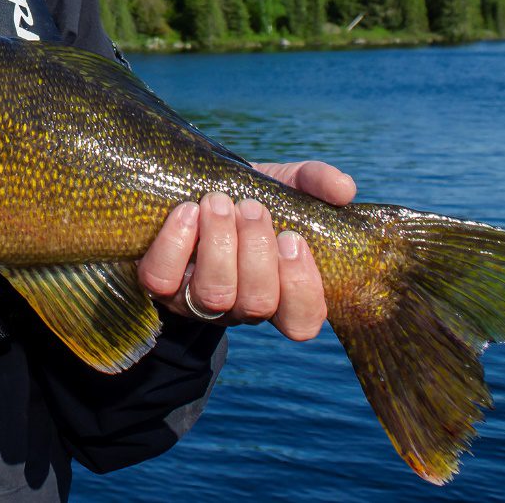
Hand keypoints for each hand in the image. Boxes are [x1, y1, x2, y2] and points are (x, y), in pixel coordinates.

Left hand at [137, 160, 356, 340]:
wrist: (193, 187)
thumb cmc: (249, 194)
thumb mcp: (286, 184)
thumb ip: (316, 183)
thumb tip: (344, 188)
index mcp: (280, 292)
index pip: (301, 321)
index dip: (301, 288)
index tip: (293, 238)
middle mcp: (240, 305)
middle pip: (257, 303)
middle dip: (256, 253)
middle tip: (251, 207)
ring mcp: (197, 301)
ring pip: (213, 295)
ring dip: (219, 245)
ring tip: (219, 202)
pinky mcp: (160, 285)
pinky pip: (162, 279)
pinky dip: (175, 243)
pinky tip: (186, 210)